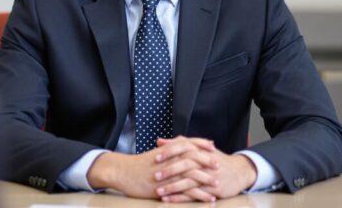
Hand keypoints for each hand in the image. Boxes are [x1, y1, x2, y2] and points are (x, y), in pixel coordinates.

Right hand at [86, 137, 216, 199]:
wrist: (122, 172)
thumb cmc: (138, 164)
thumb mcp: (153, 154)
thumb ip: (167, 148)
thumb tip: (180, 143)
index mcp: (166, 151)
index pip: (188, 143)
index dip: (201, 144)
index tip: (212, 146)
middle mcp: (168, 160)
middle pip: (193, 158)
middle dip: (207, 161)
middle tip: (219, 165)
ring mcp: (167, 174)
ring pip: (192, 175)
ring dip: (206, 180)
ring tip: (217, 184)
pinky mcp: (165, 187)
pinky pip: (186, 191)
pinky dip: (199, 195)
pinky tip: (208, 198)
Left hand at [155, 138, 257, 202]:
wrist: (239, 172)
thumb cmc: (214, 159)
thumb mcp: (200, 148)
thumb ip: (179, 143)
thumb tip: (159, 141)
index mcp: (201, 150)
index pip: (183, 148)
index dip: (169, 152)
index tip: (155, 157)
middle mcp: (206, 162)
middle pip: (186, 165)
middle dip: (170, 171)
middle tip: (155, 176)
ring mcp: (210, 177)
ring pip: (189, 182)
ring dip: (173, 187)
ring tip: (159, 192)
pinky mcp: (213, 190)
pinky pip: (195, 195)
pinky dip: (181, 198)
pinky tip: (169, 199)